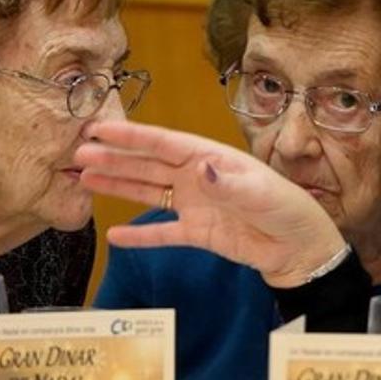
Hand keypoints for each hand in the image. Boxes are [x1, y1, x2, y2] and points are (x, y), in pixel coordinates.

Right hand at [76, 120, 346, 287]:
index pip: (165, 143)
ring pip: (149, 192)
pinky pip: (163, 233)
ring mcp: (196, 205)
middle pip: (148, 165)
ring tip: (85, 180)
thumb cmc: (289, 212)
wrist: (301, 250)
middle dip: (114, 159)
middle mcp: (198, 177)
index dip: (132, 137)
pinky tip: (114, 236)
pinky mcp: (198, 234)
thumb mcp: (265, 195)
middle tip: (78, 154)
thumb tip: (202, 170)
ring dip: (118, 186)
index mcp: (212, 158)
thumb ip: (231, 184)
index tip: (100, 130)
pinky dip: (140, 236)